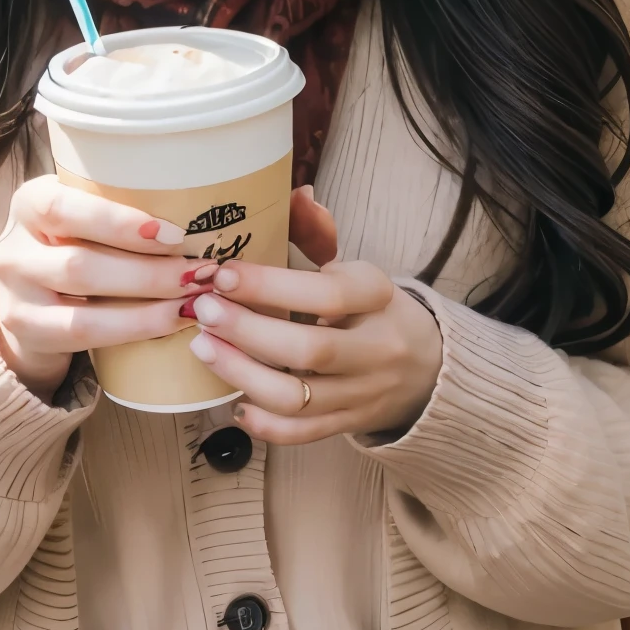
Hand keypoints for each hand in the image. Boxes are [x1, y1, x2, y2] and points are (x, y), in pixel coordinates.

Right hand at [0, 176, 213, 402]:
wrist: (31, 293)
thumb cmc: (73, 239)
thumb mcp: (83, 211)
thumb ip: (120, 205)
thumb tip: (201, 209)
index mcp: (29, 203)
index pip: (62, 208)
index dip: (117, 222)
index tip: (173, 234)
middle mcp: (13, 250)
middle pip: (80, 265)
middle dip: (149, 272)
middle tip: (201, 273)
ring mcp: (15, 298)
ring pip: (82, 310)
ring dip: (148, 308)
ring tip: (192, 301)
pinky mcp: (28, 334)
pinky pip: (84, 338)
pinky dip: (133, 330)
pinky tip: (169, 322)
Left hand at [186, 187, 442, 442]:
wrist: (426, 368)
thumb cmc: (371, 310)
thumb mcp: (354, 268)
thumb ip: (318, 233)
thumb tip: (298, 195)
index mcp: (378, 297)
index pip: (328, 293)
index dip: (271, 285)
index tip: (223, 274)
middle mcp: (376, 348)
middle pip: (311, 349)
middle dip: (248, 331)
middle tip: (202, 312)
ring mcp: (362, 392)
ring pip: (299, 397)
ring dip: (243, 375)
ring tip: (203, 349)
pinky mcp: (347, 424)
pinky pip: (302, 433)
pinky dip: (264, 424)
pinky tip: (233, 403)